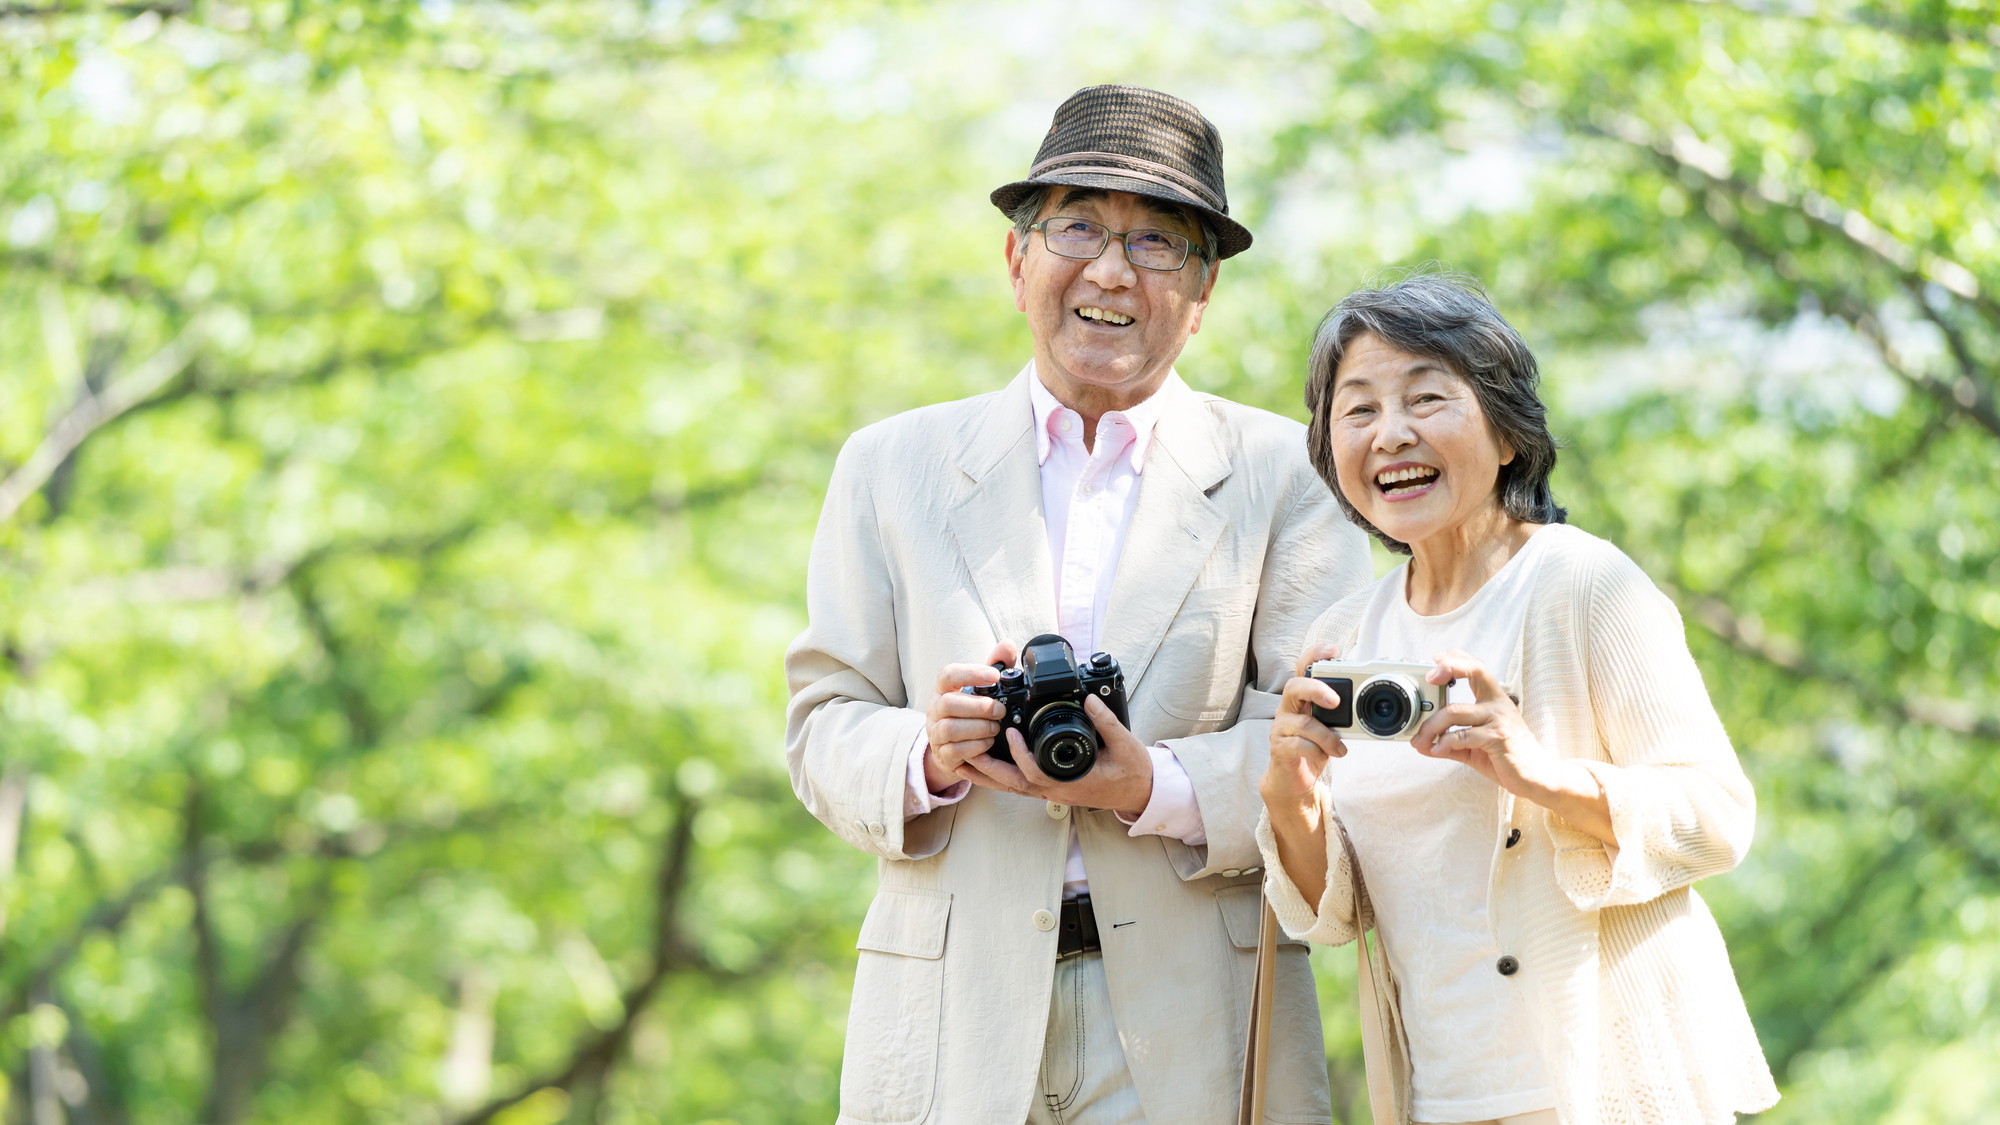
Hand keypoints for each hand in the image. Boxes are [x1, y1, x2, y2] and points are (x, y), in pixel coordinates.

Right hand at [922, 642, 1018, 792]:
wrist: (952, 747)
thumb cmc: (968, 712)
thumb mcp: (979, 689)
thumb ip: (993, 666)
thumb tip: (1007, 645)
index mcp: (943, 689)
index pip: (948, 675)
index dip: (971, 674)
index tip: (994, 676)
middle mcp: (935, 709)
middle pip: (949, 703)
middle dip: (979, 707)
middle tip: (1000, 710)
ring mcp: (936, 733)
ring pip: (950, 729)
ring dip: (978, 728)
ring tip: (995, 728)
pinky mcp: (943, 754)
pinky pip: (955, 750)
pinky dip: (975, 746)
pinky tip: (988, 743)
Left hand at [955, 695, 1154, 818]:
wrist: (1140, 792)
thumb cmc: (1132, 771)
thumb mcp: (1124, 743)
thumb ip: (1106, 721)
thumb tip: (1089, 699)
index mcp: (1069, 781)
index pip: (1035, 772)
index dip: (1019, 754)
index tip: (1010, 732)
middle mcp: (1055, 790)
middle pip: (1012, 784)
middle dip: (986, 770)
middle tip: (964, 753)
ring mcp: (1052, 792)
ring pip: (1012, 788)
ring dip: (988, 776)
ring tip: (964, 760)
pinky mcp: (1052, 789)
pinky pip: (1020, 786)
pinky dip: (1001, 777)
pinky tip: (988, 766)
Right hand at [1259, 642, 1344, 818]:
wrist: (1293, 782)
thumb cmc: (1313, 749)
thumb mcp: (1329, 727)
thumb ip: (1341, 713)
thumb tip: (1371, 701)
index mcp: (1301, 698)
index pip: (1303, 669)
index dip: (1314, 655)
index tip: (1333, 650)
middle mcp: (1287, 709)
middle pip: (1294, 687)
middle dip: (1316, 689)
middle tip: (1336, 701)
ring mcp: (1281, 728)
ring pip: (1304, 723)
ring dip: (1327, 737)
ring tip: (1339, 748)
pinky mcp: (1279, 748)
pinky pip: (1300, 745)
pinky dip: (1318, 751)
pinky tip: (1326, 756)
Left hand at [1412, 650, 1611, 842]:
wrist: (1536, 777)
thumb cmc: (1507, 756)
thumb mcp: (1475, 745)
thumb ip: (1451, 740)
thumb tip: (1422, 743)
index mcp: (1494, 700)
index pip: (1477, 668)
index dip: (1456, 659)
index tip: (1436, 660)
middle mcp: (1498, 704)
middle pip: (1474, 671)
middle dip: (1448, 669)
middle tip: (1428, 680)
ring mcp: (1499, 719)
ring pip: (1455, 711)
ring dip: (1430, 726)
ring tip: (1420, 740)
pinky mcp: (1498, 737)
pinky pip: (1463, 736)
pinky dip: (1444, 743)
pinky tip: (1436, 750)